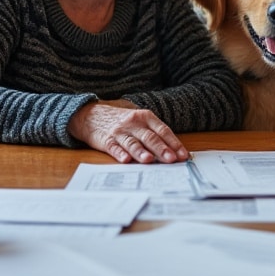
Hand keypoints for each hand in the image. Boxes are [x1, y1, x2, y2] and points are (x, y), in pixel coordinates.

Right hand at [68, 100, 187, 163]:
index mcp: (145, 117)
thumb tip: (175, 152)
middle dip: (161, 149)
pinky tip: (125, 159)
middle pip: (150, 137)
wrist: (91, 115)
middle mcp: (133, 123)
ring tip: (149, 160)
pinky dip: (120, 153)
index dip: (173, 143)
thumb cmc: (122, 121)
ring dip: (141, 152)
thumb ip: (155, 134)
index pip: (163, 130)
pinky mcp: (106, 140)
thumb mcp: (139, 121)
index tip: (183, 155)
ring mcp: (119, 132)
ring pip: (133, 142)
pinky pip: (114, 147)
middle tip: (171, 159)